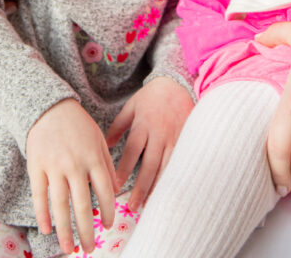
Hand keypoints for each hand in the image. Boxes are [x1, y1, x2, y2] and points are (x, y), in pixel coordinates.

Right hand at [26, 98, 115, 253]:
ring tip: (70, 248)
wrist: (49, 108)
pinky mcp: (37, 167)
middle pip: (83, 205)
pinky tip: (47, 230)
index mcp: (93, 157)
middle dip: (87, 230)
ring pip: (60, 205)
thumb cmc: (78, 125)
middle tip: (90, 248)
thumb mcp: (98, 139)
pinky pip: (39, 196)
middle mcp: (75, 165)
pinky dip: (43, 214)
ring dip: (65, 230)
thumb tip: (116, 190)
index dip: (108, 211)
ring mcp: (54, 167)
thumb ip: (107, 165)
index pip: (104, 191)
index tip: (108, 226)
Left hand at [106, 77, 193, 209]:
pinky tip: (167, 191)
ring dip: (157, 187)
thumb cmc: (151, 97)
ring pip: (166, 167)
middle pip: (150, 164)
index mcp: (143, 125)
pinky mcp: (186, 140)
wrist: (176, 84)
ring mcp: (174, 138)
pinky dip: (173, 178)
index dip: (124, 169)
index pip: (132, 151)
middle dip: (141, 187)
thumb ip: (118, 126)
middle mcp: (159, 133)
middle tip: (132, 206)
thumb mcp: (131, 107)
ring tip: (148, 204)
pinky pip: (180, 163)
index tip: (114, 186)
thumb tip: (105, 146)